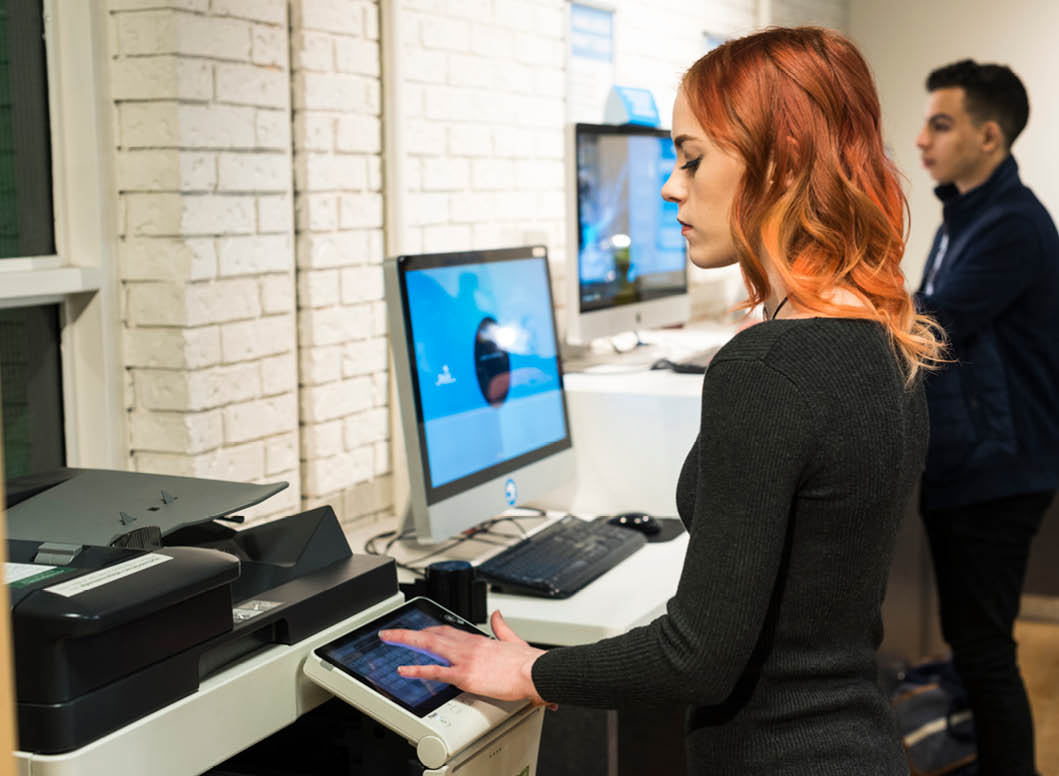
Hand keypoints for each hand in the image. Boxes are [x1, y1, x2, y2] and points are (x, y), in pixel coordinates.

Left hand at [379, 610, 552, 706]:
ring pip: (429, 646)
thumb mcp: (512, 639)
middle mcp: (468, 645)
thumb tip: (498, 614)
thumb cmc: (527, 662)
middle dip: (410, 633)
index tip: (419, 630)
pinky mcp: (465, 675)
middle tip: (392, 632)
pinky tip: (404, 669)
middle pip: (433, 634)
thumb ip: (501, 626)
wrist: (535, 671)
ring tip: (390, 639)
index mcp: (478, 639)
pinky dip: (417, 669)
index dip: (430, 630)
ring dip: (406, 641)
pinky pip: (435, 671)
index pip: (448, 630)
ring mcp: (465, 659)